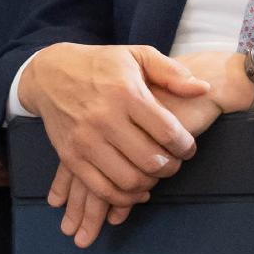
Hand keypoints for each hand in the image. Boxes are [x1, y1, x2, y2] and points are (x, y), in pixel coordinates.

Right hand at [32, 44, 227, 245]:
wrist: (50, 74)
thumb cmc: (101, 65)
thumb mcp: (137, 56)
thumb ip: (172, 72)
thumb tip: (203, 89)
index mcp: (126, 93)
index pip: (167, 131)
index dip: (185, 146)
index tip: (188, 148)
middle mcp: (104, 118)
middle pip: (150, 160)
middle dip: (170, 168)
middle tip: (174, 163)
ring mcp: (85, 140)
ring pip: (128, 179)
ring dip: (149, 184)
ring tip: (155, 174)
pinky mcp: (70, 157)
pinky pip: (102, 189)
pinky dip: (124, 197)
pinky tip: (136, 188)